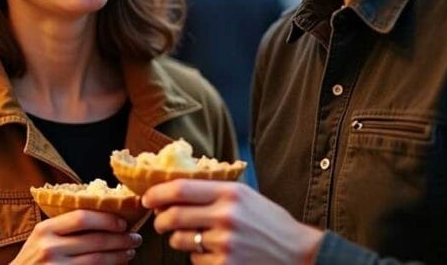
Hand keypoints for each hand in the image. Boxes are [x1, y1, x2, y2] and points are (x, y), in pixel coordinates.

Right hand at [11, 209, 141, 263]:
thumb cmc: (33, 257)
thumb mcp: (42, 236)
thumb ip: (65, 226)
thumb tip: (104, 215)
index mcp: (45, 229)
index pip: (82, 218)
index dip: (106, 219)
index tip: (123, 222)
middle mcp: (49, 248)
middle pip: (95, 240)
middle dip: (121, 239)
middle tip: (136, 237)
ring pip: (98, 260)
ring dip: (119, 256)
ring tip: (130, 252)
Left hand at [142, 180, 323, 263]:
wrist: (299, 253)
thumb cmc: (269, 222)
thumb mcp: (245, 196)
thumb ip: (213, 191)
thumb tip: (172, 191)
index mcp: (230, 193)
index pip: (180, 189)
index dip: (157, 193)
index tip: (147, 198)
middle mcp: (226, 216)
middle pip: (173, 216)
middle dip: (160, 220)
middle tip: (160, 222)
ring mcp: (225, 244)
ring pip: (180, 240)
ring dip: (179, 240)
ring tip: (197, 238)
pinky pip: (195, 260)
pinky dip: (199, 258)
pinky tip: (216, 253)